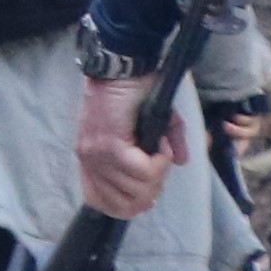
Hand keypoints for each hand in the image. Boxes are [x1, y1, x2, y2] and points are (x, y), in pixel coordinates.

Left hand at [75, 73, 187, 219]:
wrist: (125, 65)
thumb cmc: (135, 91)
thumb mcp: (151, 124)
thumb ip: (166, 146)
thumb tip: (181, 163)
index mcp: (92, 160)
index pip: (101, 203)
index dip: (129, 205)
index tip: (149, 190)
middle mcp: (89, 161)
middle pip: (125, 204)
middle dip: (152, 189)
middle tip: (160, 164)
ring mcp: (97, 155)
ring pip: (137, 189)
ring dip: (158, 172)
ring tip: (161, 147)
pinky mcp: (110, 146)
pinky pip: (143, 171)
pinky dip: (160, 161)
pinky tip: (162, 143)